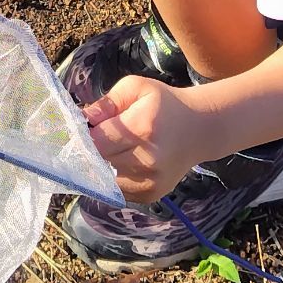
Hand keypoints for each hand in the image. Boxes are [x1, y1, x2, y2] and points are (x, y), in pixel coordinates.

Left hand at [83, 76, 217, 203]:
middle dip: (92, 151)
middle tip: (100, 138)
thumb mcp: (137, 88)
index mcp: (141, 128)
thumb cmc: (164, 104)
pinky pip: (119, 190)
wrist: (200, 129)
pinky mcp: (151, 194)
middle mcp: (147, 159)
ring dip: (104, 166)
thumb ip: (107, 102)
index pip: (96, 142)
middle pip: (98, 162)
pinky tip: (127, 162)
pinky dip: (116, 178)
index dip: (83, 137)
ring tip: (117, 149)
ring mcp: (150, 181)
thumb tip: (83, 118)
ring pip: (106, 178)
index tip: (82, 131)